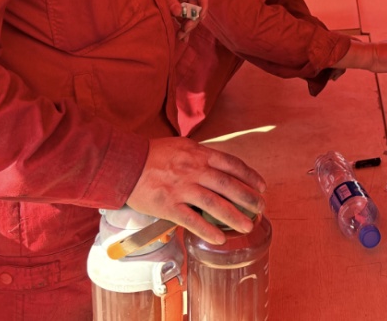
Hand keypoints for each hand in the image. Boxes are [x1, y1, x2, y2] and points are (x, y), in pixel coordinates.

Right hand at [127, 138, 265, 244]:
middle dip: (248, 198)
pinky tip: (220, 239)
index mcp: (198, 154)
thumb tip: (220, 165)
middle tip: (261, 208)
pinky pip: (192, 221)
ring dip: (234, 217)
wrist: (125, 163)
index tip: (262, 186)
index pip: (231, 164)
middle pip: (228, 185)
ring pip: (214, 204)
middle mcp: (193, 170)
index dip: (250, 176)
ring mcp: (181, 188)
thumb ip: (200, 155)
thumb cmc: (153, 154)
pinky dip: (208, 231)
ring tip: (247, 226)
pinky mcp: (168, 205)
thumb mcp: (181, 146)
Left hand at [160, 0, 207, 40]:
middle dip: (193, 20)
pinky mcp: (175, 7)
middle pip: (196, 7)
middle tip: (185, 29)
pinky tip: (181, 38)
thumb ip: (168, 0)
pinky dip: (182, 27)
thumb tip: (179, 13)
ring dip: (187, 26)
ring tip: (180, 36)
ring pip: (190, 15)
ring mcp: (180, 0)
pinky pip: (182, 18)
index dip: (204, 4)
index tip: (200, 17)